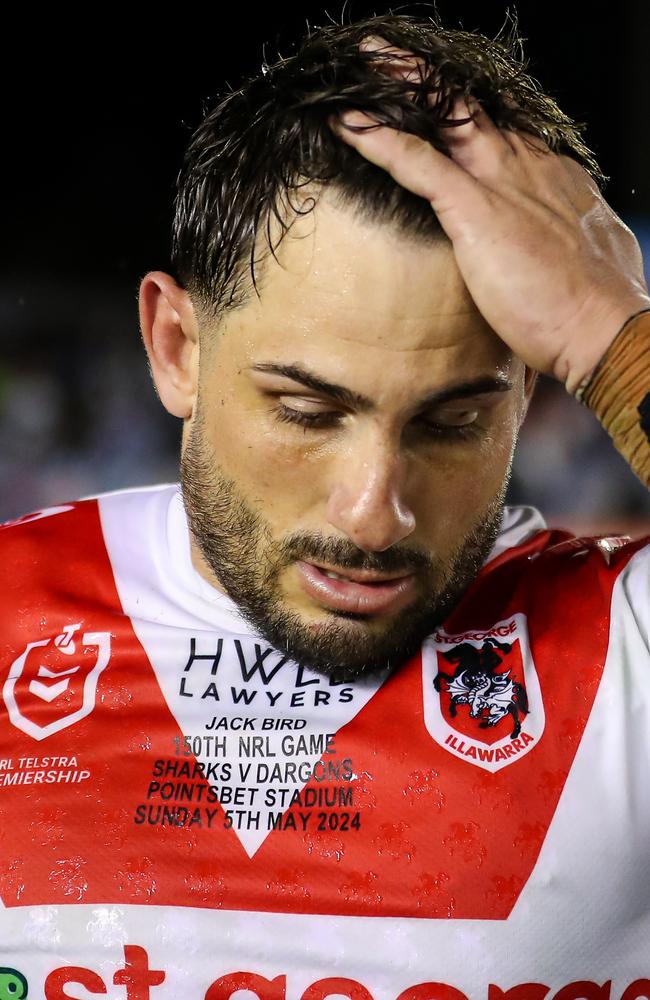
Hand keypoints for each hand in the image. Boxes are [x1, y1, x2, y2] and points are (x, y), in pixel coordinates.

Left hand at [329, 39, 649, 392]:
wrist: (604, 327)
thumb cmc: (595, 306)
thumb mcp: (586, 255)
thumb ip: (563, 239)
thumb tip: (555, 253)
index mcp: (551, 175)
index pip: (502, 129)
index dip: (465, 114)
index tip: (440, 104)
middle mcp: (526, 165)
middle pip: (472, 106)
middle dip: (430, 78)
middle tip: (392, 59)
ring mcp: (500, 182)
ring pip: (443, 116)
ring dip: (399, 87)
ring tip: (362, 65)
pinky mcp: (475, 209)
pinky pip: (417, 163)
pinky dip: (378, 140)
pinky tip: (346, 122)